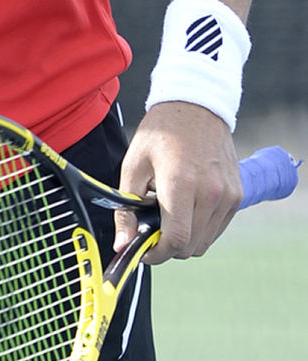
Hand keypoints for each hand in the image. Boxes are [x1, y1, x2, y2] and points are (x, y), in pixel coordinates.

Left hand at [116, 100, 242, 262]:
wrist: (195, 107)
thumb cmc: (160, 133)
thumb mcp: (133, 166)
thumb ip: (126, 209)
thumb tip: (122, 244)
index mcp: (181, 184)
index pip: (176, 240)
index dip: (157, 254)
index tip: (143, 251)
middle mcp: (211, 193)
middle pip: (191, 247)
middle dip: (167, 247)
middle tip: (150, 228)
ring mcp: (229, 196)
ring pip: (205, 241)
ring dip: (184, 238)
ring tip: (168, 210)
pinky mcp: (238, 196)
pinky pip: (217, 228)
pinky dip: (200, 228)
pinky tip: (185, 206)